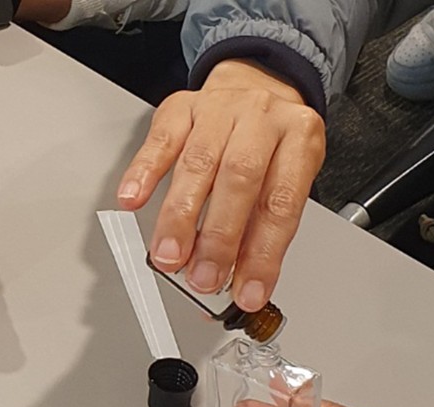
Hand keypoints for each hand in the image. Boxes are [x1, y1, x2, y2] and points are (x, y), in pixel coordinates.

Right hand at [118, 59, 324, 311]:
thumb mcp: (284, 180)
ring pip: (199, 163)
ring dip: (180, 218)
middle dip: (218, 238)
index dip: (263, 255)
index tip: (248, 293)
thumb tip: (237, 283)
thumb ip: (262, 230)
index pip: (281, 204)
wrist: (257, 86)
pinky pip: (161, 141)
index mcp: (299, 138)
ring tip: (169, 256)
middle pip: (240, 179)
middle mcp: (262, 118)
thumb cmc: (271, 145)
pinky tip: (133, 200)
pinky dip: (144, 173)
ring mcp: (221, 108)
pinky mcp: (182, 107)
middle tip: (202, 277)